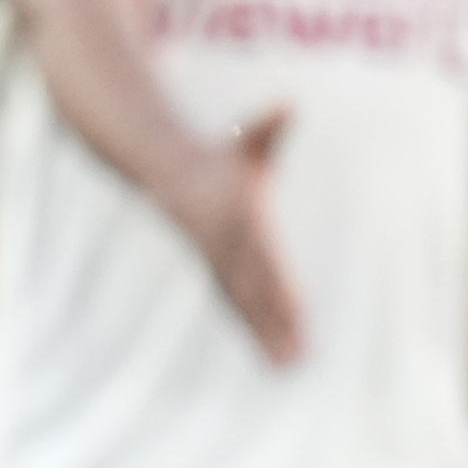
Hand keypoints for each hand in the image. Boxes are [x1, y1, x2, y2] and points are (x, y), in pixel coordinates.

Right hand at [176, 108, 304, 362]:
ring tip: (288, 364)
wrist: (168, 171)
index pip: (264, 258)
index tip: (299, 309)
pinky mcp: (218, 272)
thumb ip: (269, 126)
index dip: (280, 284)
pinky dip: (253, 331)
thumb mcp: (245, 140)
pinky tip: (271, 354)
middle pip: (256, 291)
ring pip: (245, 306)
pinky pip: (237, 306)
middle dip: (277, 322)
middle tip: (300, 351)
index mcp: (240, 221)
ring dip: (266, 336)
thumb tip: (289, 104)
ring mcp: (220, 264)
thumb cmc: (218, 155)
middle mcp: (228, 249)